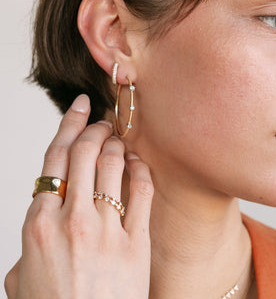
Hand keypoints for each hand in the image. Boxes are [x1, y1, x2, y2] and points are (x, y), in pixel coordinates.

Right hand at [4, 95, 153, 298]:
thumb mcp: (22, 279)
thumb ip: (28, 247)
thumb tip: (40, 227)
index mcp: (39, 225)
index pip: (54, 159)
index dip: (69, 126)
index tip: (80, 108)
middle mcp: (71, 220)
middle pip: (84, 153)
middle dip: (95, 128)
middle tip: (104, 121)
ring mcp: (105, 230)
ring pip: (112, 165)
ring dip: (116, 144)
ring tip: (119, 138)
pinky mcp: (134, 242)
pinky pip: (140, 191)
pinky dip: (139, 169)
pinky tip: (138, 162)